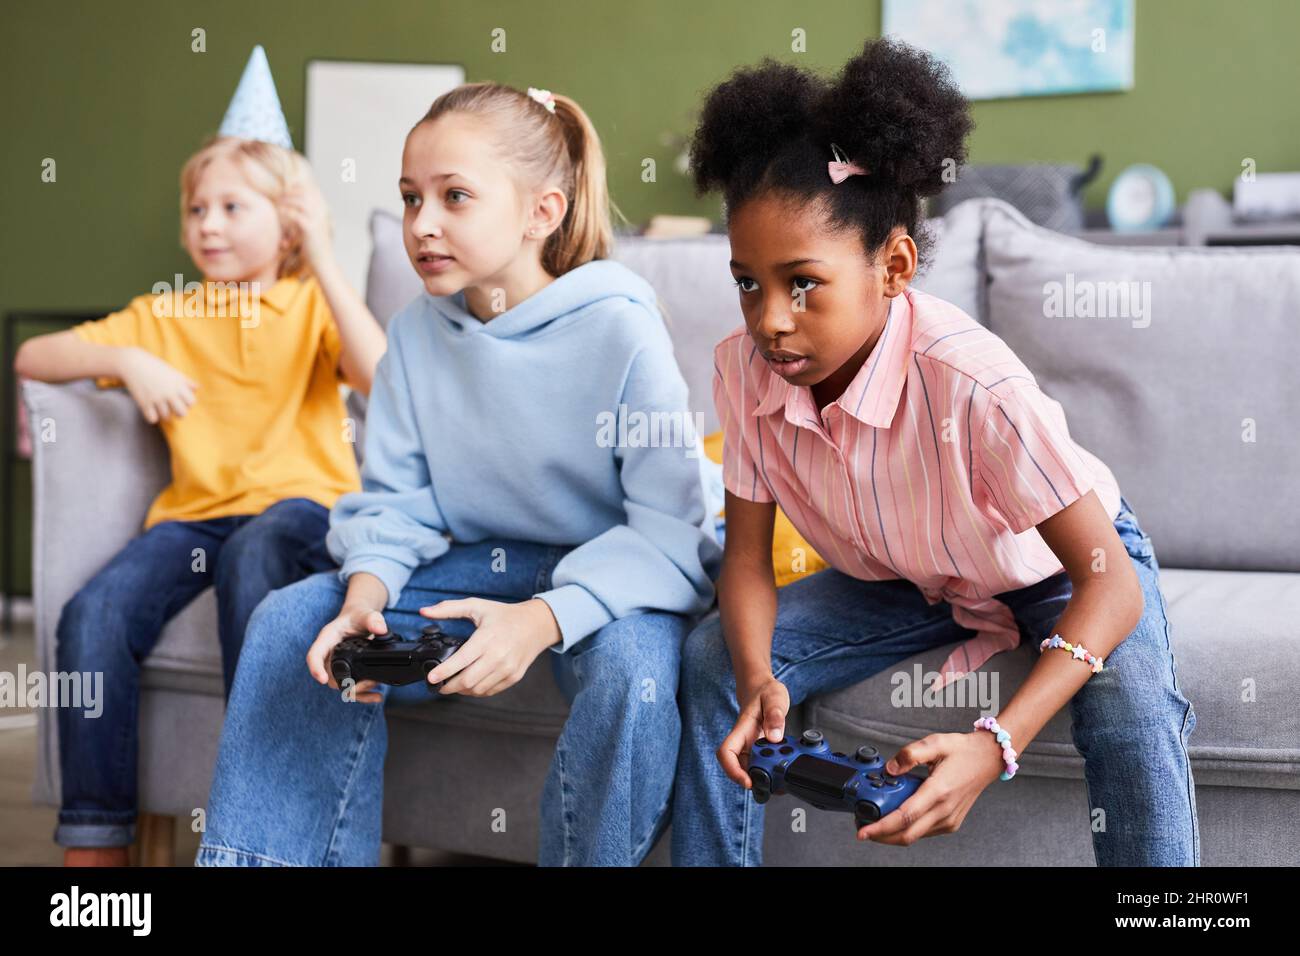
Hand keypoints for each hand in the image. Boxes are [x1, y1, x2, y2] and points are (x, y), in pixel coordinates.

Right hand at [117, 347, 197, 423]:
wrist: (134, 363)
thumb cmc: (155, 367)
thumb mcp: (173, 372)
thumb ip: (186, 381)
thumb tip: (197, 388)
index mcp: (178, 385)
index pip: (191, 402)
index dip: (187, 403)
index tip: (180, 400)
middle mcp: (170, 393)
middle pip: (182, 414)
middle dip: (178, 413)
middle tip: (172, 408)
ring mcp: (157, 399)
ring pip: (166, 418)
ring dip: (163, 415)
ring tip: (159, 408)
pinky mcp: (144, 403)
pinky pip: (152, 419)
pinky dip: (152, 417)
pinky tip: (150, 410)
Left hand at [279, 167, 331, 269]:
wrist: (323, 263)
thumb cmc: (315, 247)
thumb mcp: (313, 228)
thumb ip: (307, 216)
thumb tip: (294, 207)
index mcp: (324, 210)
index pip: (310, 189)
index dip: (296, 188)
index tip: (285, 192)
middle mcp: (322, 211)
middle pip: (303, 192)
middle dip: (289, 193)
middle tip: (278, 199)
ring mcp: (317, 218)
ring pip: (298, 201)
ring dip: (285, 202)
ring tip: (277, 207)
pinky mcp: (310, 227)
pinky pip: (293, 214)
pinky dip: (284, 214)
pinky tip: (279, 217)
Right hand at [306, 603, 389, 703]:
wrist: (362, 620)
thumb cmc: (358, 616)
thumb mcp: (365, 614)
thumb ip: (373, 619)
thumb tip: (380, 629)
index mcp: (327, 639)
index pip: (315, 655)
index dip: (316, 668)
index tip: (322, 679)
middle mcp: (330, 655)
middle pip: (329, 676)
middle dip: (346, 684)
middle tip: (368, 683)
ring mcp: (338, 665)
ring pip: (341, 686)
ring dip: (357, 693)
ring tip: (375, 693)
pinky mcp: (349, 672)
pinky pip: (352, 688)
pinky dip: (364, 695)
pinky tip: (377, 697)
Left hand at [418, 597, 560, 696]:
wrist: (536, 624)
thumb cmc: (505, 615)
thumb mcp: (476, 606)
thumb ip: (448, 608)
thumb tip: (424, 611)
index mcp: (487, 638)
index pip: (461, 661)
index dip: (443, 672)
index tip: (431, 678)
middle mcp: (498, 656)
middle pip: (467, 681)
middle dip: (448, 686)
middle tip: (439, 684)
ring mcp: (507, 669)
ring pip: (478, 689)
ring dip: (462, 690)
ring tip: (454, 684)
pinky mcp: (514, 677)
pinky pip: (490, 691)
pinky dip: (477, 691)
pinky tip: (471, 684)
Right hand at [716, 675, 790, 787]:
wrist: (762, 689)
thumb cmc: (765, 691)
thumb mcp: (775, 697)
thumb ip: (775, 715)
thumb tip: (774, 737)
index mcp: (742, 729)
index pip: (726, 753)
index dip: (733, 771)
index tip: (748, 781)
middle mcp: (743, 740)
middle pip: (738, 767)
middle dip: (755, 779)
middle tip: (776, 784)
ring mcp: (750, 746)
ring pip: (750, 768)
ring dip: (764, 776)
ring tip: (782, 777)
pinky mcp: (759, 748)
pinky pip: (762, 763)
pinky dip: (772, 768)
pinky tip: (784, 766)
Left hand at [856, 731, 1005, 845]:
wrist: (988, 759)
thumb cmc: (963, 751)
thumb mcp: (935, 742)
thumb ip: (910, 754)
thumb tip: (890, 769)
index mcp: (939, 791)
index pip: (905, 816)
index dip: (881, 827)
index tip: (864, 830)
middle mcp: (944, 810)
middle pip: (907, 835)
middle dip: (881, 835)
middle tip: (863, 827)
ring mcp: (949, 819)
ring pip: (914, 836)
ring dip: (892, 833)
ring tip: (876, 819)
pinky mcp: (950, 823)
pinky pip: (923, 832)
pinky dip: (906, 829)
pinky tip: (896, 817)